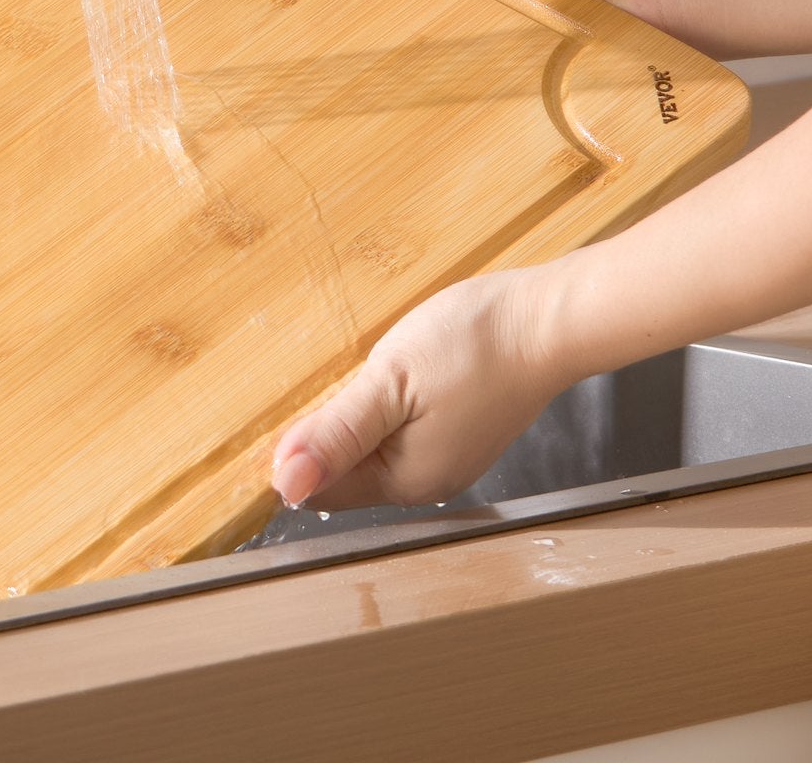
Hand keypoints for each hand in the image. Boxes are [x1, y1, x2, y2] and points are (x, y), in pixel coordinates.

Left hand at [272, 268, 572, 509]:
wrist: (548, 320)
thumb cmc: (476, 346)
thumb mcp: (390, 382)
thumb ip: (337, 434)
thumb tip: (285, 483)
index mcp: (407, 479)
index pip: (324, 490)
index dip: (290, 459)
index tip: (263, 421)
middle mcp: (429, 480)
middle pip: (348, 474)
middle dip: (317, 442)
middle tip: (295, 393)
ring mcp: (448, 456)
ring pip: (373, 452)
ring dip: (346, 425)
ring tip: (334, 382)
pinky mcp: (461, 430)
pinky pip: (400, 434)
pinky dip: (378, 413)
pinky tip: (376, 383)